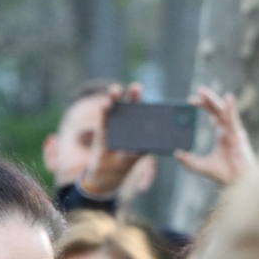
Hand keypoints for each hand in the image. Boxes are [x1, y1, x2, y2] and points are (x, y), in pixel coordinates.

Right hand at [78, 82, 146, 197]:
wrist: (108, 171)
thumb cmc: (126, 161)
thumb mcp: (137, 156)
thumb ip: (142, 148)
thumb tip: (150, 143)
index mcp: (140, 124)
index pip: (146, 109)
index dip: (150, 103)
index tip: (155, 100)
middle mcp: (128, 119)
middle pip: (132, 104)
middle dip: (134, 95)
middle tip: (136, 87)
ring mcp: (114, 121)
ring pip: (116, 106)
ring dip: (115, 97)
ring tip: (115, 90)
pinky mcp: (103, 126)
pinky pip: (104, 116)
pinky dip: (105, 110)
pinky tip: (105, 104)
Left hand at [175, 87, 254, 186]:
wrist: (236, 183)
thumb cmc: (224, 174)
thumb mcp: (201, 166)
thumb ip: (189, 160)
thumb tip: (175, 153)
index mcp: (222, 134)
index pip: (213, 115)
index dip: (204, 106)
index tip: (190, 100)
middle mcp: (229, 130)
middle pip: (218, 110)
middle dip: (208, 99)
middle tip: (198, 90)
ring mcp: (234, 132)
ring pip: (224, 111)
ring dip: (214, 100)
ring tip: (204, 91)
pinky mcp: (238, 137)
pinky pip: (233, 120)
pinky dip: (230, 109)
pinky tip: (227, 99)